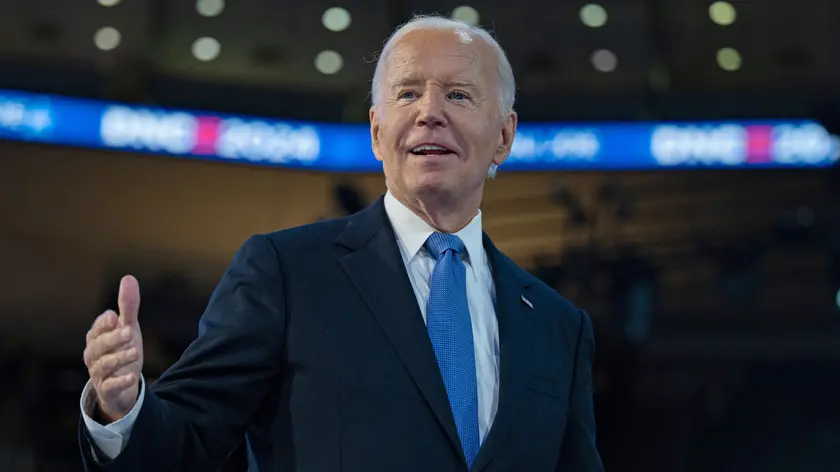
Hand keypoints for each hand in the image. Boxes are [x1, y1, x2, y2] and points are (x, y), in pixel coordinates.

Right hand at [83, 275, 143, 421]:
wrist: (122, 387)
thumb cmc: (121, 351)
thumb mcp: (128, 328)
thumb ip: (128, 306)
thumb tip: (128, 277)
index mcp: (97, 338)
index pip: (97, 329)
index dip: (104, 324)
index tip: (114, 317)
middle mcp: (94, 355)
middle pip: (99, 346)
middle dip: (113, 338)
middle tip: (130, 332)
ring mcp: (99, 374)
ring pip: (104, 365)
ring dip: (119, 358)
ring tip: (135, 352)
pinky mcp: (107, 390)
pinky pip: (109, 387)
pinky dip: (120, 382)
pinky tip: (132, 377)